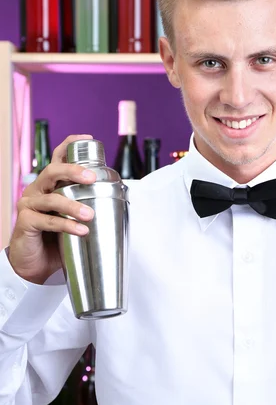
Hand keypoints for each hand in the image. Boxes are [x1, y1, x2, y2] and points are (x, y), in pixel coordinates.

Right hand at [8, 135, 96, 285]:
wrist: (35, 264)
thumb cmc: (56, 238)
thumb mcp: (74, 217)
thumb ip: (87, 203)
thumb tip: (121, 195)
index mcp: (50, 184)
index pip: (58, 158)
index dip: (70, 145)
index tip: (88, 139)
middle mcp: (37, 190)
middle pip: (52, 171)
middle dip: (73, 171)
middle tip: (91, 178)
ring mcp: (29, 205)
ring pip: (51, 198)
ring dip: (73, 206)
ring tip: (90, 215)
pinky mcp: (25, 222)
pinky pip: (47, 221)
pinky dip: (66, 225)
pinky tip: (81, 231)